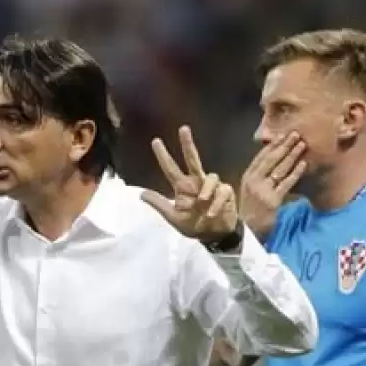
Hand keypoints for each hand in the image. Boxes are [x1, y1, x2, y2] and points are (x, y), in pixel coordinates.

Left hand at [142, 126, 238, 241]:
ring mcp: (212, 186)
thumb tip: (140, 193)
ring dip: (206, 190)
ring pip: (210, 176)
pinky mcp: (225, 193)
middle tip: (182, 129)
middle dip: (188, 144)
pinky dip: (216, 203)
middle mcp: (196, 182)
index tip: (155, 141)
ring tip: (202, 203)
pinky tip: (211, 213)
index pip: (171, 169)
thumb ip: (160, 205)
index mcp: (183, 187)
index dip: (163, 156)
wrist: (214, 237)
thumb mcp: (174, 218)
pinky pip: (222, 191)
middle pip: (192, 159)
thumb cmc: (194, 226)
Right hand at [239, 132, 305, 238]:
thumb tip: (275, 161)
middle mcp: (253, 181)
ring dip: (292, 155)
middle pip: (271, 159)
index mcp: (247, 176)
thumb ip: (259, 177)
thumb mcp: (250, 190)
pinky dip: (295, 173)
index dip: (273, 145)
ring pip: (279, 169)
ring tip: (302, 145)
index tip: (283, 134)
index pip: (261, 157)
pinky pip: (286, 183)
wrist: (247, 231)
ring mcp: (262, 190)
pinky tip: (304, 164)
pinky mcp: (272, 200)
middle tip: (296, 134)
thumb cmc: (252, 210)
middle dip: (284, 145)